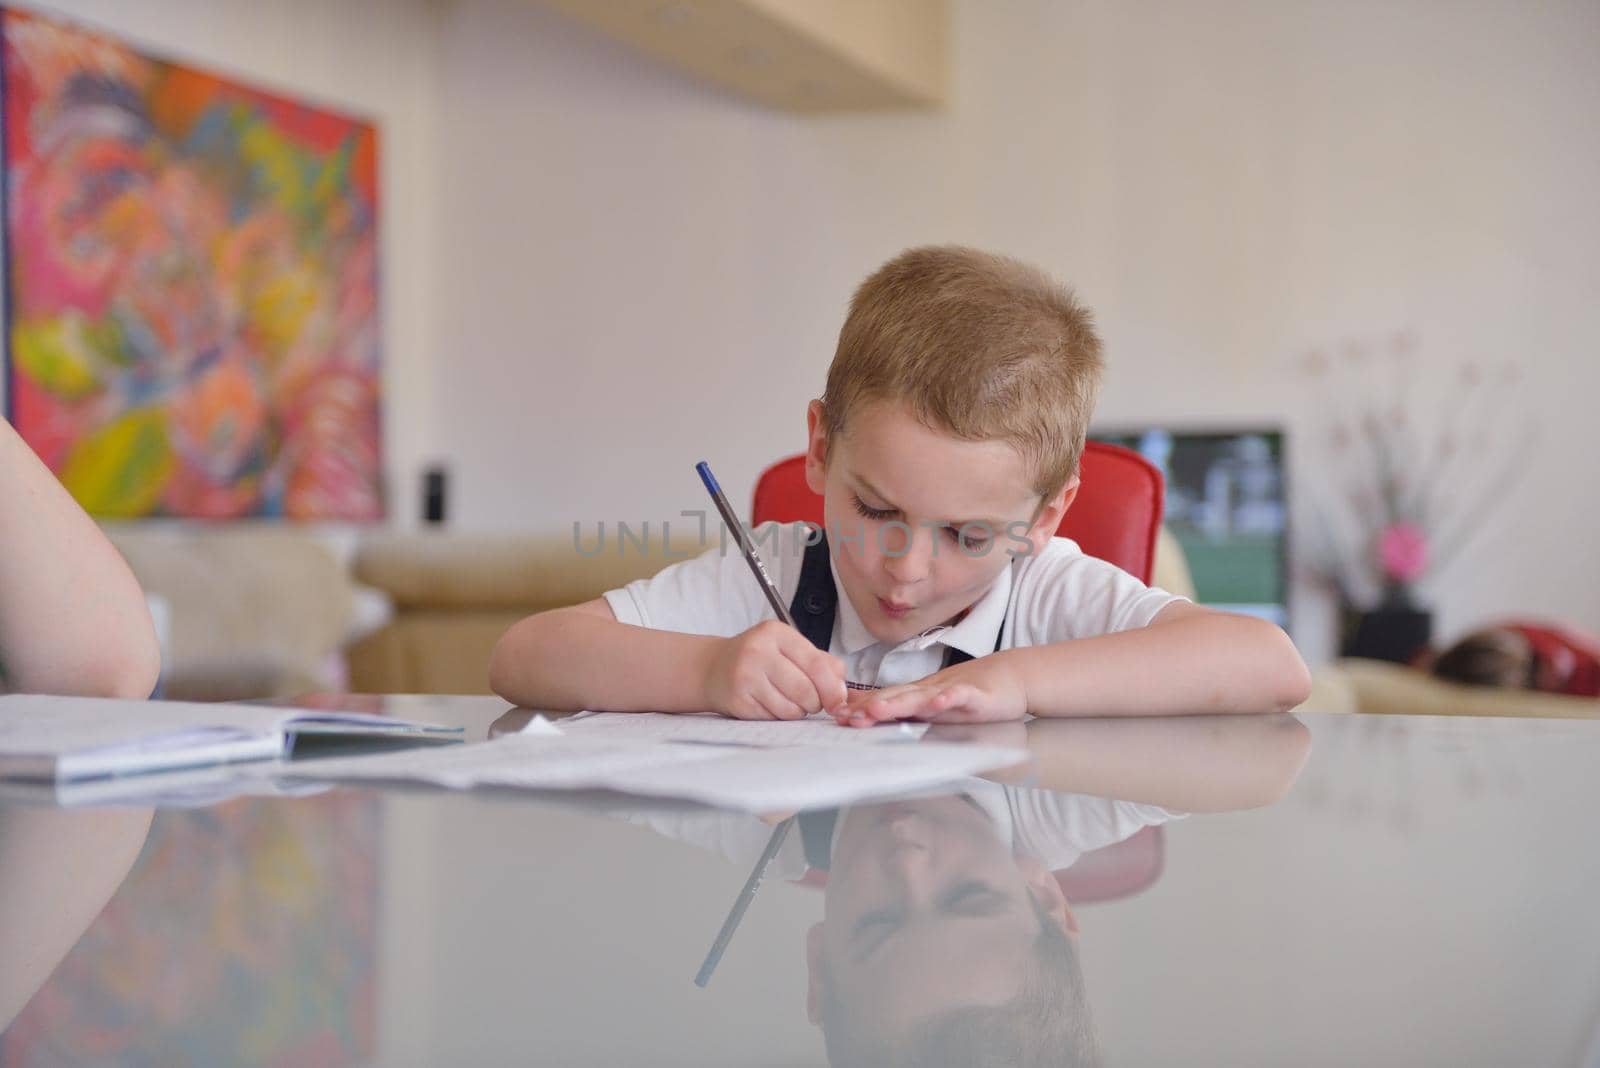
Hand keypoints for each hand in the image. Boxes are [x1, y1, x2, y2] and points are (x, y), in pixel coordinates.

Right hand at [703, 621, 848, 719]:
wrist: (713, 668)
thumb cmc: (759, 658)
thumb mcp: (788, 648)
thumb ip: (821, 662)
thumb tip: (842, 690)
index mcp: (776, 633)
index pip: (816, 664)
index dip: (832, 687)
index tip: (838, 700)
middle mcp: (758, 651)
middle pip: (806, 690)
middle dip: (815, 702)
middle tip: (811, 700)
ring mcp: (745, 677)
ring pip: (791, 709)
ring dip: (798, 711)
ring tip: (789, 700)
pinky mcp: (738, 701)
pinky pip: (774, 718)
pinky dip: (779, 716)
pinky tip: (770, 703)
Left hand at [833, 655, 1026, 725]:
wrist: (1011, 676)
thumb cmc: (970, 691)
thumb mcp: (934, 701)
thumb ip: (904, 707)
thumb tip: (869, 711)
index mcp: (919, 696)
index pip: (885, 700)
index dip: (861, 708)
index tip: (836, 717)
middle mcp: (930, 691)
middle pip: (896, 698)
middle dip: (870, 707)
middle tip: (846, 716)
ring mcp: (951, 692)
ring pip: (921, 697)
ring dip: (898, 703)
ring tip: (878, 709)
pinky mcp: (976, 696)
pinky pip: (960, 696)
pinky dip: (949, 698)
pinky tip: (939, 701)